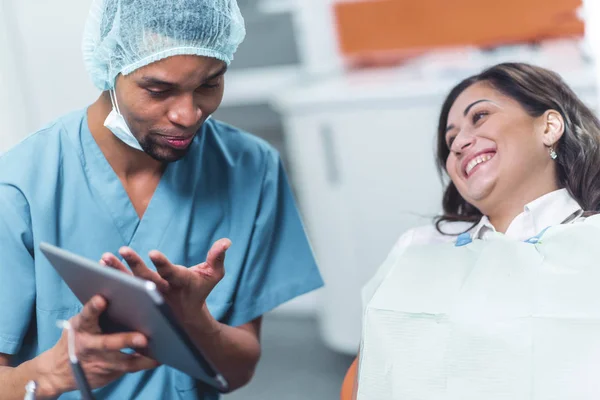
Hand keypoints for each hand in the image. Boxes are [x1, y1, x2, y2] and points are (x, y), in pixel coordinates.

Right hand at [41, 295, 158, 394]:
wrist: (58, 371)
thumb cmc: (78, 337)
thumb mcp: (80, 323)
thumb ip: (96, 312)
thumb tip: (122, 291)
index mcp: (81, 327)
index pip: (86, 316)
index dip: (93, 308)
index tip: (102, 299)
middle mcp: (89, 346)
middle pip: (107, 343)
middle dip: (125, 340)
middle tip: (142, 338)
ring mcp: (99, 362)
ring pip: (122, 361)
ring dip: (142, 358)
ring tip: (160, 353)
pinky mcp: (108, 373)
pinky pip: (130, 368)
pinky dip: (145, 363)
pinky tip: (159, 358)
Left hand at [100, 239, 230, 330]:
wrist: (186, 319)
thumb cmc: (199, 290)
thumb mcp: (212, 275)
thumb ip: (217, 257)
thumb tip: (227, 241)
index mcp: (180, 283)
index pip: (171, 272)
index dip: (162, 263)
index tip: (153, 253)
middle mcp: (162, 291)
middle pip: (146, 278)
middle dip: (134, 265)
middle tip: (122, 250)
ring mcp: (148, 297)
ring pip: (130, 284)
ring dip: (116, 271)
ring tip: (104, 257)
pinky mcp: (138, 300)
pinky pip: (122, 291)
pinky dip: (110, 282)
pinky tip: (97, 269)